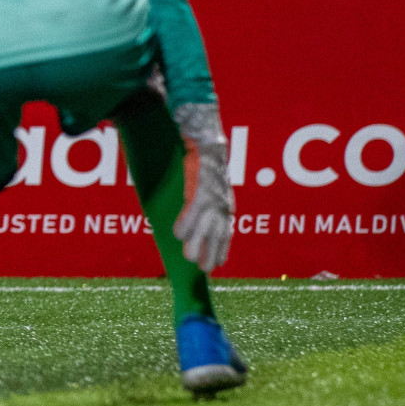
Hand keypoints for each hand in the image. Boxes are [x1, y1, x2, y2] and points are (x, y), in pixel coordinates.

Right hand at [172, 103, 233, 271]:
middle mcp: (222, 200)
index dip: (221, 248)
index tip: (216, 264)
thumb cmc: (205, 159)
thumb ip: (205, 200)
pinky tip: (177, 234)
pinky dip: (186, 222)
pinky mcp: (200, 186)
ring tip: (189, 258)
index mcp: (225, 201)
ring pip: (206, 225)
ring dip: (198, 242)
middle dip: (212, 251)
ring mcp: (212, 194)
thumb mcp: (210, 183)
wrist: (206, 137)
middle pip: (219, 232)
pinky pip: (192, 208)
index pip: (227, 230)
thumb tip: (196, 215)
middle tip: (204, 268)